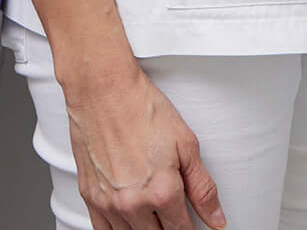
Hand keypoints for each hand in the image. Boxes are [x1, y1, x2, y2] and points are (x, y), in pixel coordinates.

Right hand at [64, 63, 225, 229]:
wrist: (103, 90)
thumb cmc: (142, 108)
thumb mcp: (186, 144)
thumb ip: (202, 187)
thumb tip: (216, 218)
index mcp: (163, 192)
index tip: (194, 226)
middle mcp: (134, 204)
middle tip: (173, 216)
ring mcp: (109, 202)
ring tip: (154, 218)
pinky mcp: (90, 196)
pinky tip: (128, 225)